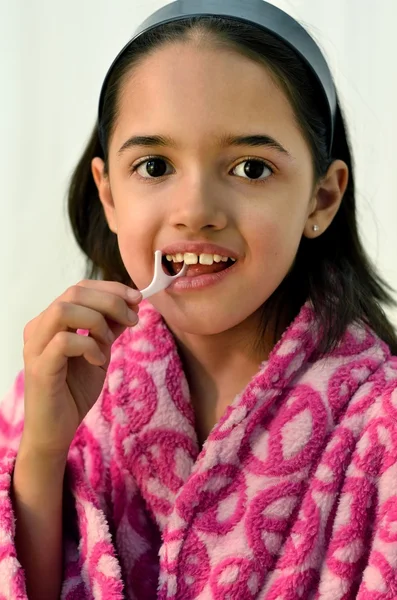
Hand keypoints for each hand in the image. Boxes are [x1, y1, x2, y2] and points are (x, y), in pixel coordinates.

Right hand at [21, 280, 140, 455]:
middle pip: (74, 293)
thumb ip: (109, 328)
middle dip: (111, 300)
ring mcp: (36, 346)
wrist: (57, 430)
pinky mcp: (40, 367)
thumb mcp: (99, 352)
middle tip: (133, 319)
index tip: (138, 298)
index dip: (111, 289)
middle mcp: (39, 328)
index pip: (79, 289)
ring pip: (64, 310)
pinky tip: (98, 360)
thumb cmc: (74, 391)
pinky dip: (88, 346)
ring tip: (108, 342)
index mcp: (51, 321)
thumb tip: (130, 304)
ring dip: (96, 321)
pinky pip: (64, 341)